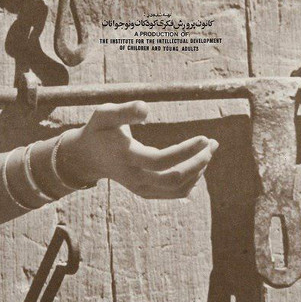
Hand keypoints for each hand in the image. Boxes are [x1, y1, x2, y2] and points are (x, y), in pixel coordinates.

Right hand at [58, 101, 218, 198]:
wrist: (88, 156)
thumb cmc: (100, 129)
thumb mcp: (105, 114)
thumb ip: (125, 111)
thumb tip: (146, 108)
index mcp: (126, 157)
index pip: (160, 161)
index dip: (185, 151)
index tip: (204, 138)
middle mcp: (134, 178)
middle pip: (174, 180)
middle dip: (198, 163)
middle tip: (212, 143)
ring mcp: (141, 189)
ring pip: (179, 189)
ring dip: (199, 170)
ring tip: (211, 148)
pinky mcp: (147, 193)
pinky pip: (176, 192)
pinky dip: (193, 179)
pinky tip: (200, 162)